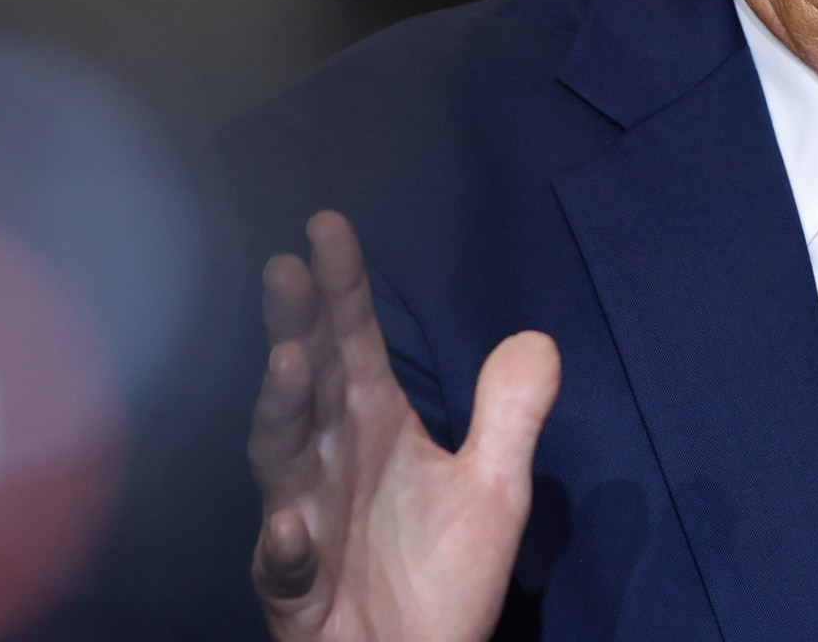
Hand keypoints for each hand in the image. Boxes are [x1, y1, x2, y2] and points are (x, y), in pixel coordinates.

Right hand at [249, 211, 561, 641]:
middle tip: (286, 269)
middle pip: (308, 383)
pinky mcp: (297, 592)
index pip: (354, 343)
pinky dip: (285, 547)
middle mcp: (330, 461)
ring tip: (289, 365)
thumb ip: (510, 414)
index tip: (327, 224)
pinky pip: (284, 567)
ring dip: (281, 414)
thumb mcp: (494, 490)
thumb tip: (537, 336)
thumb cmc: (439, 576)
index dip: (343, 286)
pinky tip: (292, 527)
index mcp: (375, 427)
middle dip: (294, 328)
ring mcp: (303, 522)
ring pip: (281, 460)